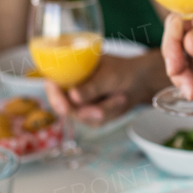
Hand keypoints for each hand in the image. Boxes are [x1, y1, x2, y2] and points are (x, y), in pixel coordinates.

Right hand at [44, 51, 169, 125]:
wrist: (140, 81)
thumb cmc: (122, 70)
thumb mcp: (108, 76)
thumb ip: (91, 87)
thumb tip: (73, 97)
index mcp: (69, 71)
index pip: (52, 83)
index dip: (54, 95)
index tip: (64, 105)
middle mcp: (70, 88)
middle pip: (63, 107)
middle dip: (84, 111)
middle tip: (99, 112)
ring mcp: (79, 103)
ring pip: (82, 116)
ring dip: (105, 109)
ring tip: (121, 97)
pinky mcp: (90, 115)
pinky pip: (95, 122)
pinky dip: (111, 113)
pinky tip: (120, 101)